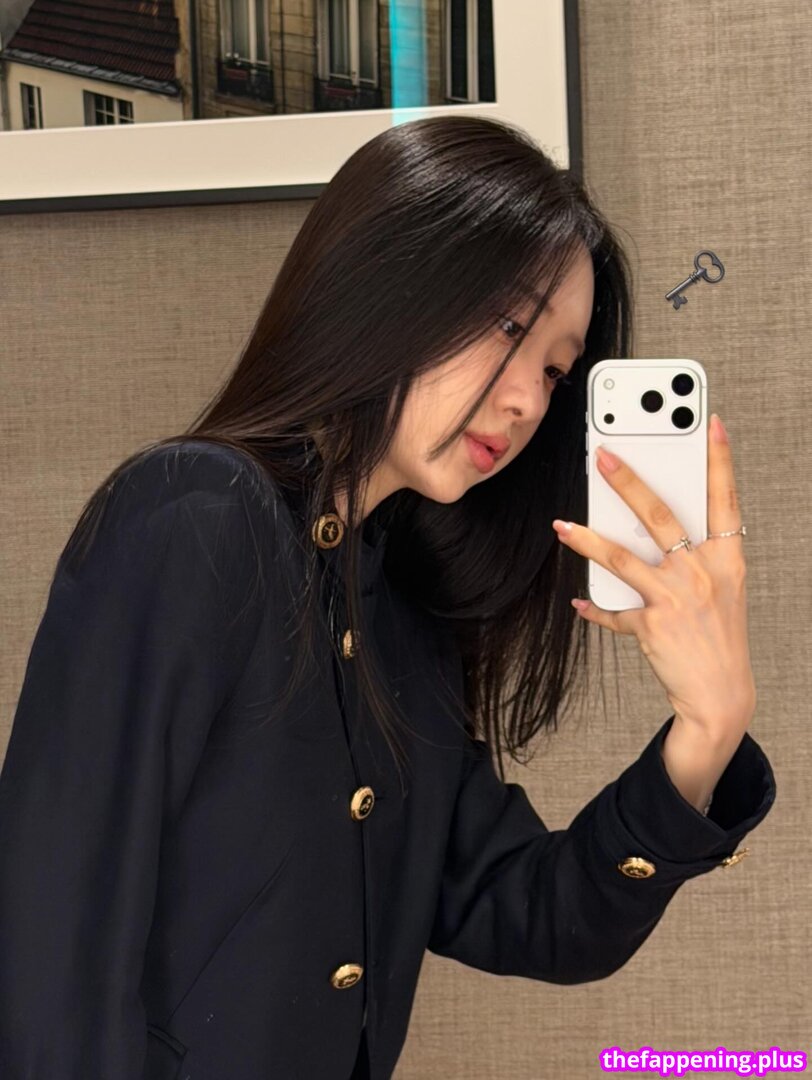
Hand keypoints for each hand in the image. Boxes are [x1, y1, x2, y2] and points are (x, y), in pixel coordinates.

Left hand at [551, 413, 755, 746]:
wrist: (720, 695)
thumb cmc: (719, 636)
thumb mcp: (721, 589)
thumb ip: (695, 555)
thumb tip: (648, 528)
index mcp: (727, 559)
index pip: (725, 499)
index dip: (719, 460)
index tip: (710, 423)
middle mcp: (702, 572)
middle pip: (659, 515)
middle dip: (628, 481)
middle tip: (601, 454)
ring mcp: (676, 597)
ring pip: (621, 557)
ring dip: (586, 539)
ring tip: (561, 525)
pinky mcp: (652, 624)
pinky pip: (612, 610)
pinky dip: (595, 607)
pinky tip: (580, 601)